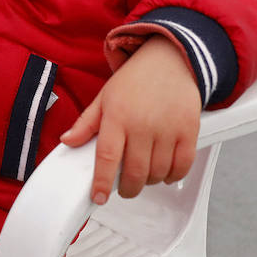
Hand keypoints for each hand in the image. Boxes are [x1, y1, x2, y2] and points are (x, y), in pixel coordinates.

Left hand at [59, 35, 200, 203]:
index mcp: (117, 116)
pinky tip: (164, 173)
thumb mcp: (105, 97)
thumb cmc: (136, 79)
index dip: (102, 183)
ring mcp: (167, 129)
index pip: (107, 157)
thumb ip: (86, 122)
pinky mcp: (189, 131)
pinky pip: (182, 166)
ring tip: (143, 174)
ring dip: (149, 181)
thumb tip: (67, 141)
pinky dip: (172, 176)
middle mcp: (142, 124)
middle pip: (134, 172)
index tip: (98, 197)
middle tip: (125, 188)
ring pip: (158, 173)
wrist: (170, 59)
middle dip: (127, 188)